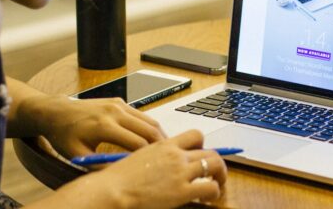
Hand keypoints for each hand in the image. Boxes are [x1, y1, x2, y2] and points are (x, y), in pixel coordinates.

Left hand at [26, 95, 166, 158]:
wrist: (57, 112)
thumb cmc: (65, 135)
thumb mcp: (79, 155)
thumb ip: (101, 165)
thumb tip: (122, 173)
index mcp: (104, 126)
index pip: (137, 143)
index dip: (148, 157)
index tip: (154, 167)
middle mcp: (114, 112)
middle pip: (149, 130)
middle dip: (161, 145)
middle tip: (169, 158)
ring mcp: (118, 104)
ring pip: (149, 120)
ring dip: (159, 134)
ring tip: (164, 149)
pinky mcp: (119, 101)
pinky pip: (141, 115)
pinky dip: (149, 126)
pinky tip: (151, 138)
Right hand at [95, 129, 227, 208]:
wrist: (112, 190)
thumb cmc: (118, 178)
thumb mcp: (139, 157)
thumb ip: (156, 156)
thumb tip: (164, 163)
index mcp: (165, 145)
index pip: (195, 135)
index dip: (203, 146)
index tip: (200, 155)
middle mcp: (176, 155)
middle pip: (210, 151)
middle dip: (216, 163)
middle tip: (214, 174)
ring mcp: (180, 172)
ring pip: (215, 165)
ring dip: (220, 176)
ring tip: (216, 187)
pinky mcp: (182, 191)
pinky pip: (210, 187)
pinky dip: (214, 192)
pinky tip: (206, 198)